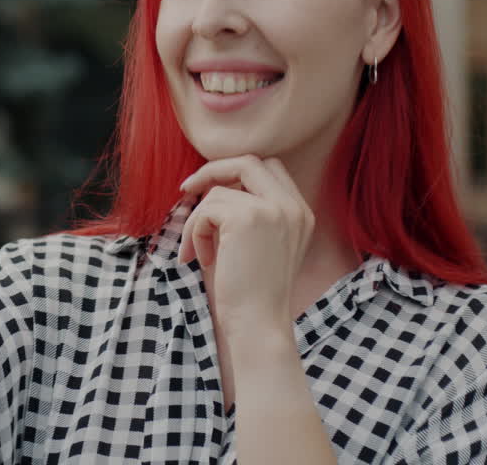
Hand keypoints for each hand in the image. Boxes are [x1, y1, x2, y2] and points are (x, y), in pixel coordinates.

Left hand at [176, 155, 314, 330]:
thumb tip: (209, 185)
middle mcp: (293, 206)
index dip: (235, 171)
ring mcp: (273, 209)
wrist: (258, 324)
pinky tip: (202, 259)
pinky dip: (195, 233)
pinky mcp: (248, 218)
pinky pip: (206, 210)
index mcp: (300, 212)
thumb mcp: (256, 244)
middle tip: (186, 189)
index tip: (209, 187)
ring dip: (198, 221)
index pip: (269, 168)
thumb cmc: (250, 292)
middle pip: (248, 162)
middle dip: (212, 171)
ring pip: (218, 192)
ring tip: (199, 252)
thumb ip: (247, 212)